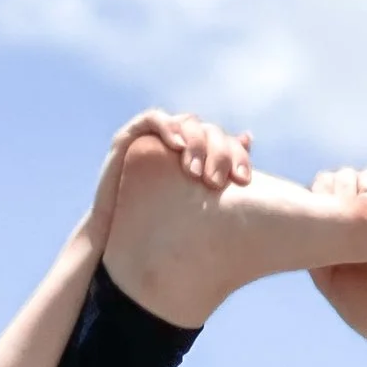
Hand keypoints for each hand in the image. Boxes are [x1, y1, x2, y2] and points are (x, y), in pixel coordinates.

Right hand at [84, 109, 251, 247]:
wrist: (115, 246)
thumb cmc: (158, 235)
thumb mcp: (197, 220)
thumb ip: (223, 198)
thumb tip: (251, 170)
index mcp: (200, 161)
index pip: (227, 144)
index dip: (238, 157)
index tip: (244, 181)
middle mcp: (182, 146)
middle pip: (211, 132)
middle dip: (219, 153)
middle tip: (218, 183)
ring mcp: (157, 139)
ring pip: (187, 124)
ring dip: (195, 143)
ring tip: (197, 173)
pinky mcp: (130, 138)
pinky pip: (153, 119)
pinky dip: (168, 128)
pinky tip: (178, 147)